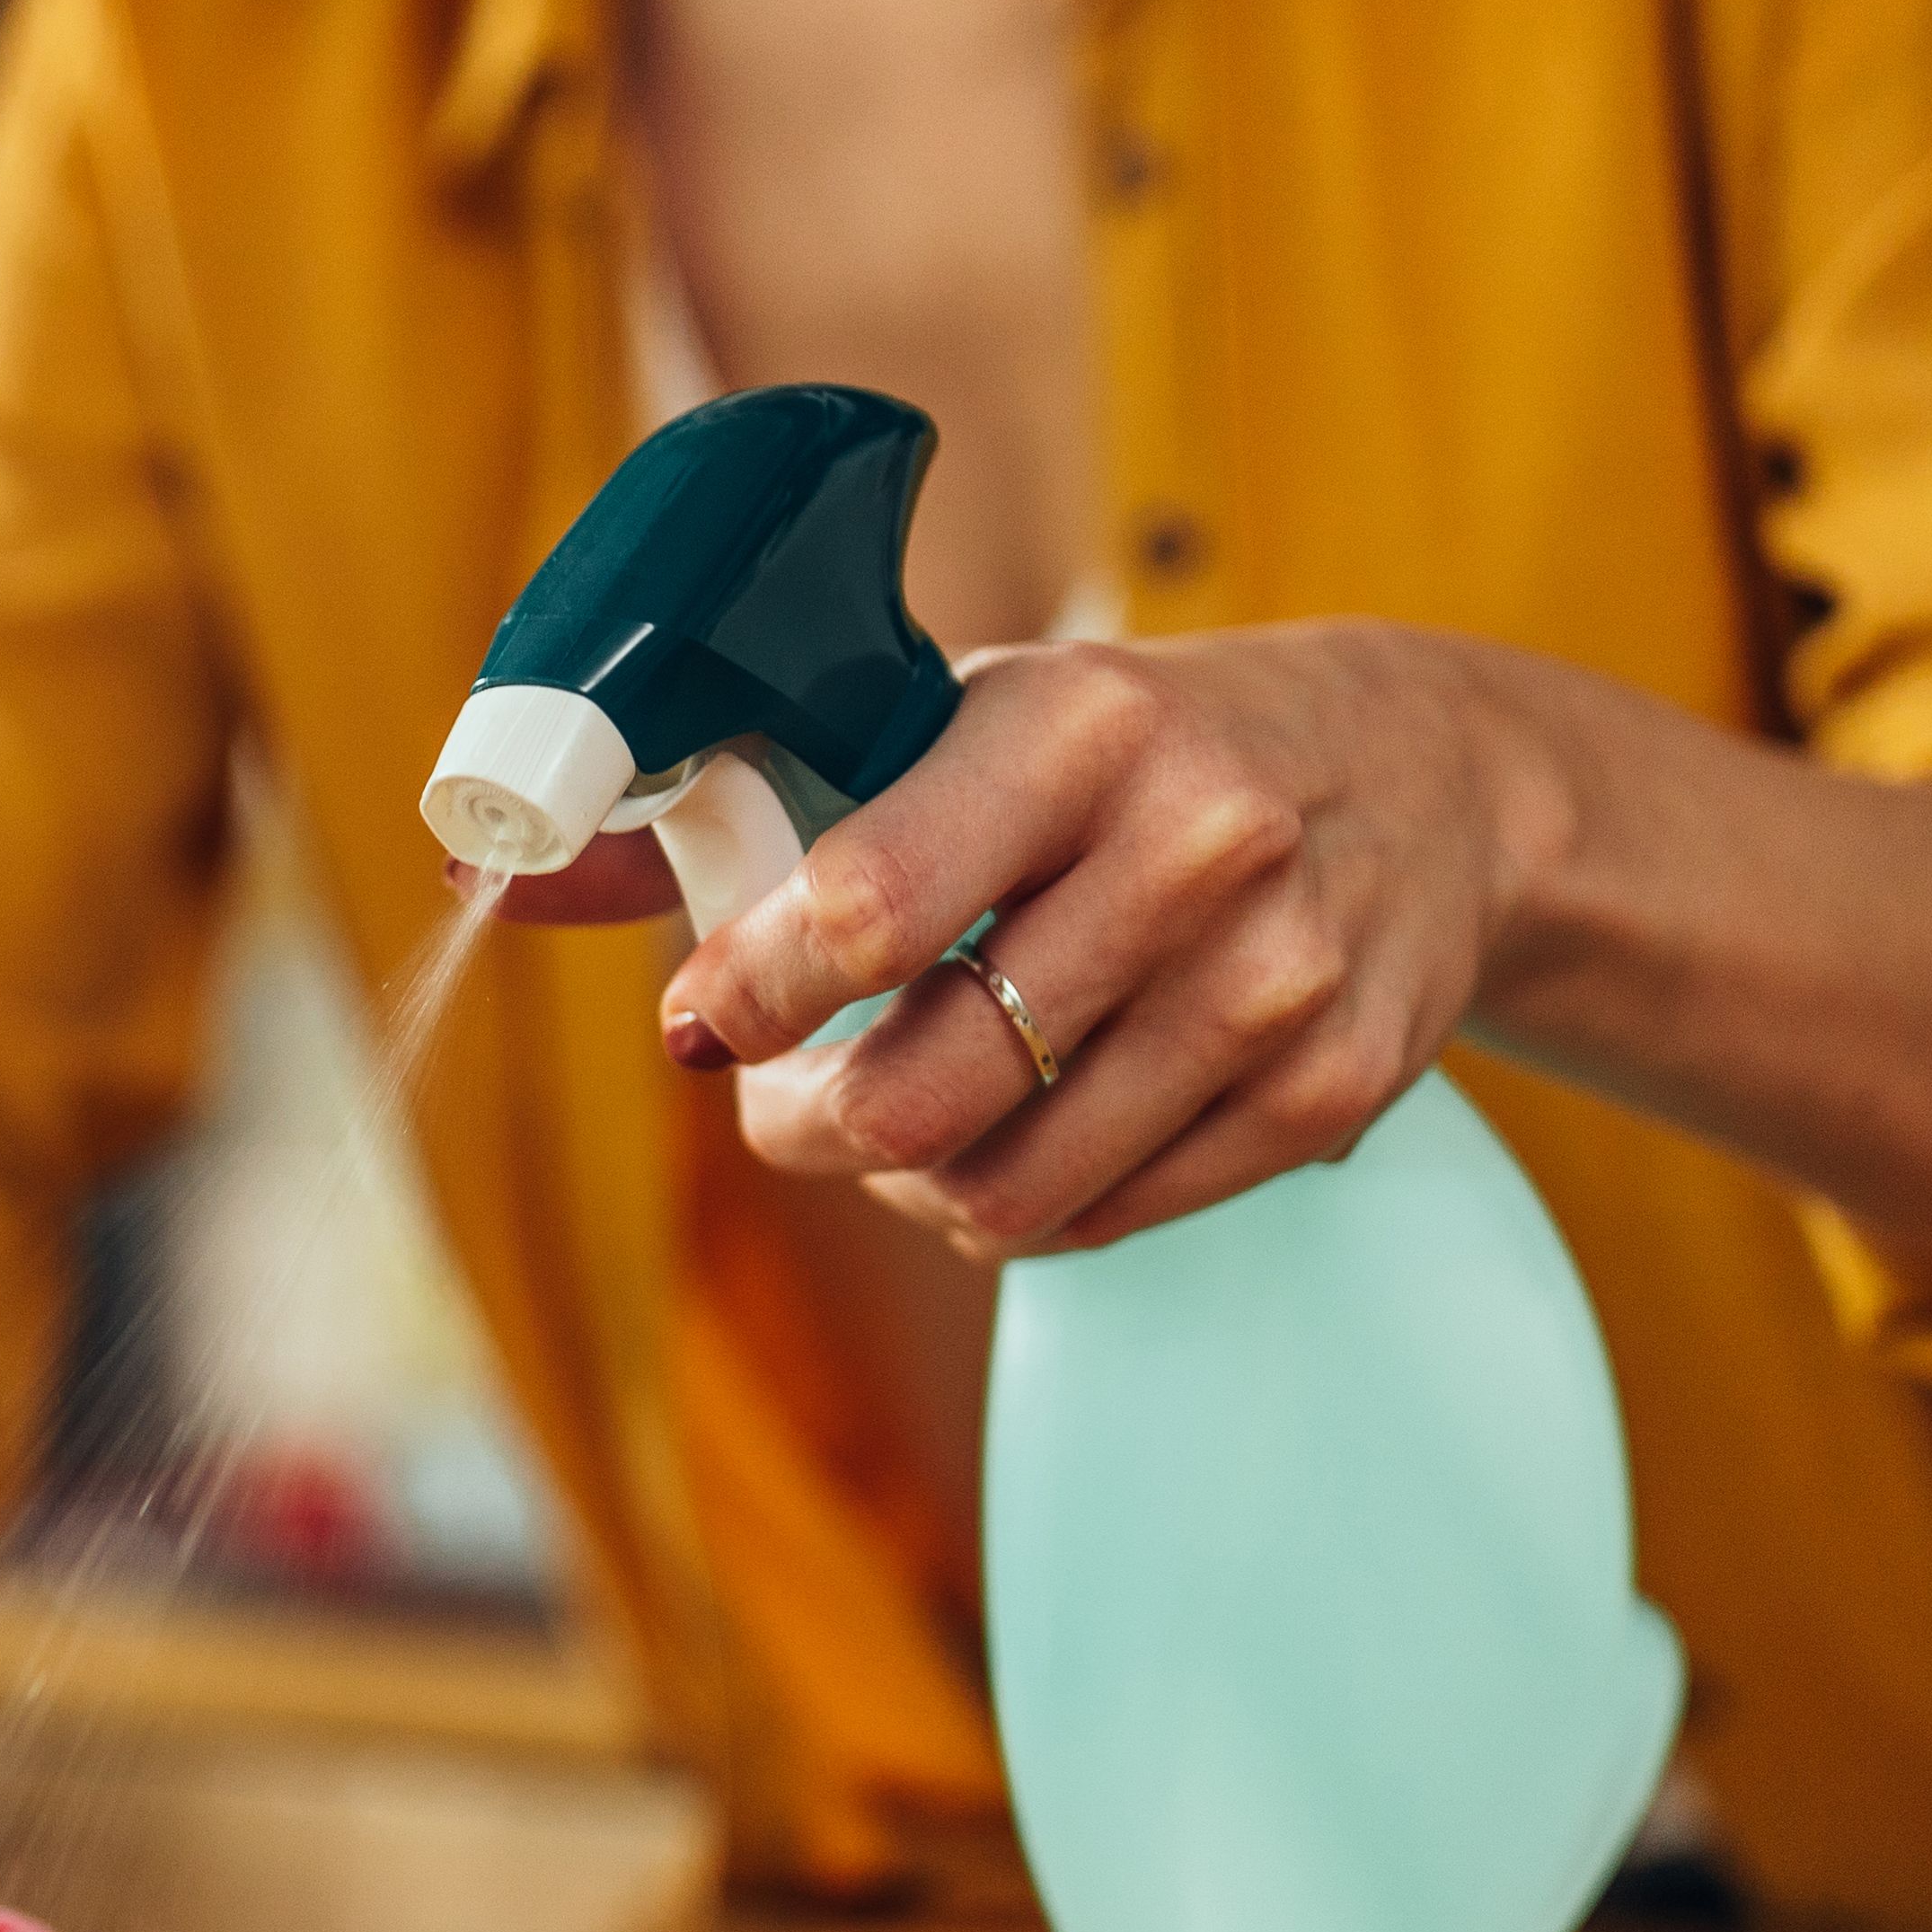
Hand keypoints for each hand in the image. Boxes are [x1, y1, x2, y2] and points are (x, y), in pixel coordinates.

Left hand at [499, 621, 1557, 1259]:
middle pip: (924, 1088)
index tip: (700, 1024)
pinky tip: (1019, 1131)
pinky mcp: (1326, 1091)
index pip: (870, 905)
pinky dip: (1024, 1206)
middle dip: (807, 1125)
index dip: (748, 995)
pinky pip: (1102, 1218)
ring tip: (890, 1124)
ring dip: (906, 1183)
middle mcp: (1196, 847)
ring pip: (1006, 1186)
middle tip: (775, 1103)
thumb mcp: (966, 713)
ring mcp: (1275, 982)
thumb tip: (502, 875)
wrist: (1429, 777)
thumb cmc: (1140, 745)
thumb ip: (753, 797)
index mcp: (1082, 724)